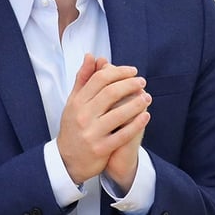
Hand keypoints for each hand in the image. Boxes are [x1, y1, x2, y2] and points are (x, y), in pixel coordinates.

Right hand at [57, 54, 151, 184]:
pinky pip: (123, 134)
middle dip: (130, 84)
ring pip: (119, 113)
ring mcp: (92, 133)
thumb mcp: (74, 101)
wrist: (67, 159)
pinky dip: (137, 124)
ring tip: (147, 97)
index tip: (132, 71)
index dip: (118, 72)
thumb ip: (83, 78)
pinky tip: (146, 116)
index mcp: (77, 102)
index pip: (99, 79)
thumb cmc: (73, 126)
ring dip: (137, 103)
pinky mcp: (101, 149)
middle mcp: (83, 115)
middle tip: (142, 81)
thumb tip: (91, 56)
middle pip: (110, 93)